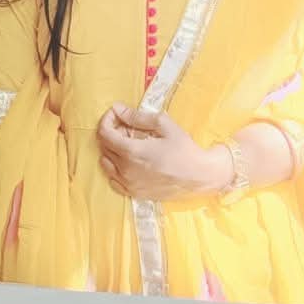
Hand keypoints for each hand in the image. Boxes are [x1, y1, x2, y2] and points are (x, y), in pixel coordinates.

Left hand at [97, 103, 231, 201]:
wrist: (199, 176)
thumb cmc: (184, 148)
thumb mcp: (164, 125)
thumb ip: (137, 117)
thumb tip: (118, 109)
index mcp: (132, 152)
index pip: (104, 134)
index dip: (106, 120)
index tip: (116, 114)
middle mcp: (125, 170)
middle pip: (104, 147)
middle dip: (111, 132)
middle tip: (126, 125)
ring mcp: (129, 184)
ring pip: (106, 164)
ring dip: (111, 150)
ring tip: (129, 143)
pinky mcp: (135, 193)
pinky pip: (113, 180)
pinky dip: (115, 168)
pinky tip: (129, 161)